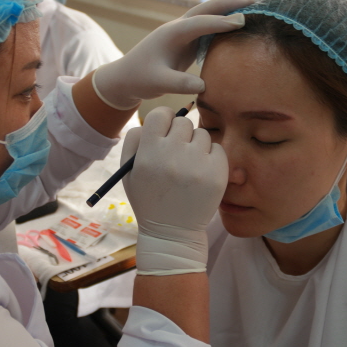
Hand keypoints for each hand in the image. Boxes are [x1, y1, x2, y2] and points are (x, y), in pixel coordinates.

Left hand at [92, 0, 255, 109]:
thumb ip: (178, 84)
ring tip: (253, 3)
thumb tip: (203, 87)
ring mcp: (182, 33)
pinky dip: (224, 21)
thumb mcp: (158, 84)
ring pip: (208, 14)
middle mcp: (178, 28)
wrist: (125, 78)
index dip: (221, 22)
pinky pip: (208, 27)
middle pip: (207, 9)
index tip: (242, 21)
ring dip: (229, 8)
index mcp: (172, 34)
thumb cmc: (140, 79)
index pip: (200, 23)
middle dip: (230, 2)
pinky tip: (239, 23)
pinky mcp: (186, 41)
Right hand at [121, 107, 227, 274]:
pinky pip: (218, 148)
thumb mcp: (129, 171)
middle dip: (180, 135)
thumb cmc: (149, 199)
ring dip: (196, 145)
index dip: (163, 120)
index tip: (165, 131)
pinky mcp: (217, 174)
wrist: (172, 233)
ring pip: (202, 134)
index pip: (160, 114)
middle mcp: (173, 156)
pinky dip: (211, 156)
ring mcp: (197, 165)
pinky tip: (201, 172)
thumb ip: (135, 141)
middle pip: (183, 122)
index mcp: (149, 153)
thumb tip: (156, 119)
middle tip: (177, 152)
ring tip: (189, 165)